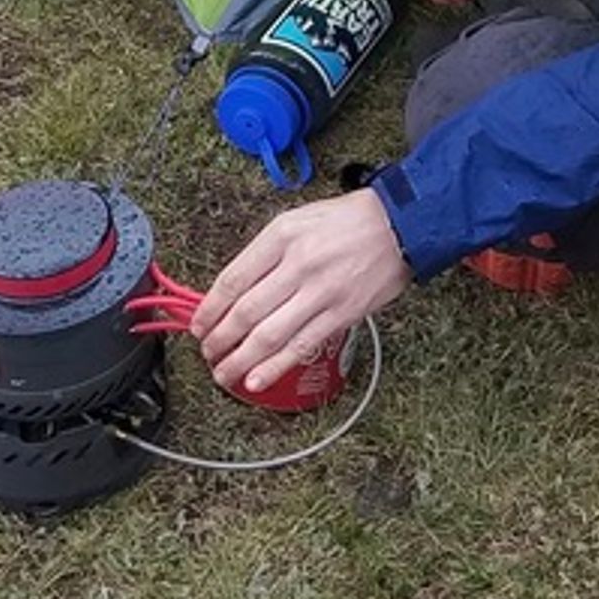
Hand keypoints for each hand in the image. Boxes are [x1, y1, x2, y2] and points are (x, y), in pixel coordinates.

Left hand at [192, 187, 411, 394]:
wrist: (401, 224)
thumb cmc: (348, 220)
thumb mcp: (297, 219)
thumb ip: (266, 252)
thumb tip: (235, 289)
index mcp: (282, 236)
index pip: (232, 279)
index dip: (209, 309)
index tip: (198, 325)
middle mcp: (298, 264)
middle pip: (245, 312)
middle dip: (219, 339)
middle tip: (207, 352)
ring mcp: (321, 292)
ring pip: (268, 335)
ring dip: (239, 360)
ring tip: (223, 372)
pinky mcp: (342, 314)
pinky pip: (301, 346)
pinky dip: (274, 367)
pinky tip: (255, 380)